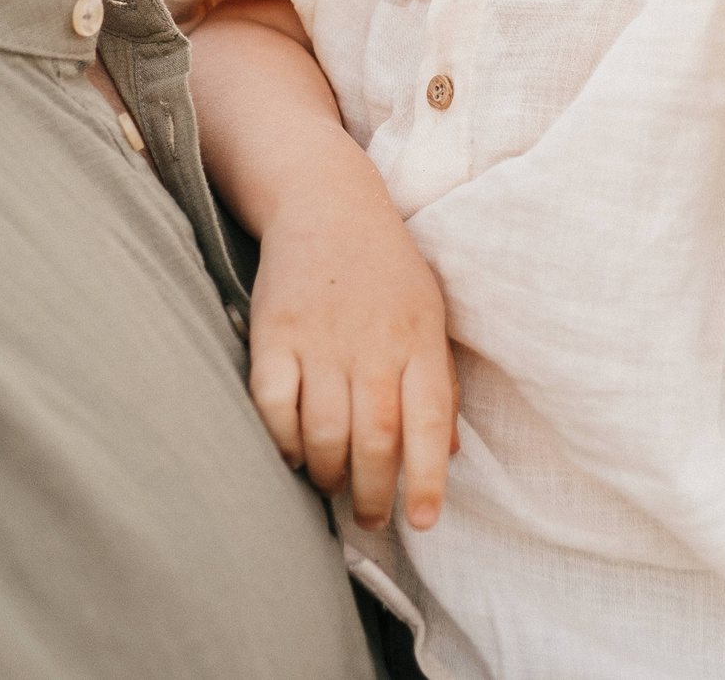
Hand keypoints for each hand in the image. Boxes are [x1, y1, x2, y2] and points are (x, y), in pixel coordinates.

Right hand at [247, 189, 458, 531]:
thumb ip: (440, 383)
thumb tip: (450, 453)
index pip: (429, 425)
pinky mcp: (273, 334)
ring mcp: (320, 340)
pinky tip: (294, 453)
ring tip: (333, 486)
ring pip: (324, 433)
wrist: (328, 204)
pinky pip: (273, 406)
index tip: (425, 520)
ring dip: (328, 475)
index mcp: (419, 342)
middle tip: (372, 519)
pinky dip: (283, 441)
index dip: (427, 480)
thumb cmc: (387, 270)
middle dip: (374, 494)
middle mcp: (372, 346)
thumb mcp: (430, 316)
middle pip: (375, 440)